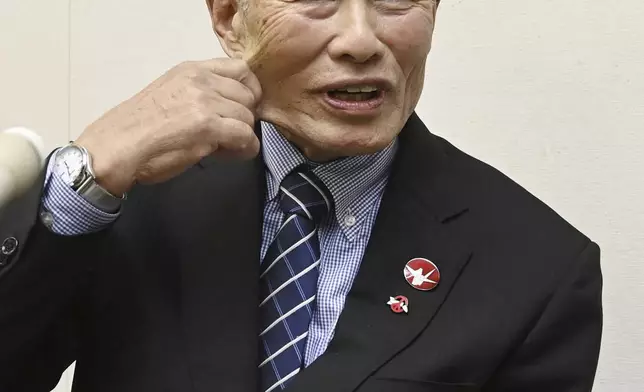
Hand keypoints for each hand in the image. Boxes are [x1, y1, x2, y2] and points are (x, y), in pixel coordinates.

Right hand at [75, 58, 261, 195]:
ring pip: (249, 119)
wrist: (115, 146)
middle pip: (249, 96)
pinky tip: (225, 155)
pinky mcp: (208, 126)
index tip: (241, 109)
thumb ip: (201, 93)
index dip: (249, 92)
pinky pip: (245, 137)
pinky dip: (242, 150)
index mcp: (191, 69)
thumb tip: (230, 108)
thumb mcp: (171, 93)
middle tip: (228, 134)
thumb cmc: (138, 128)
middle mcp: (200, 80)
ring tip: (221, 147)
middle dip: (244, 118)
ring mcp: (205, 101)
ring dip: (241, 136)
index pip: (241, 69)